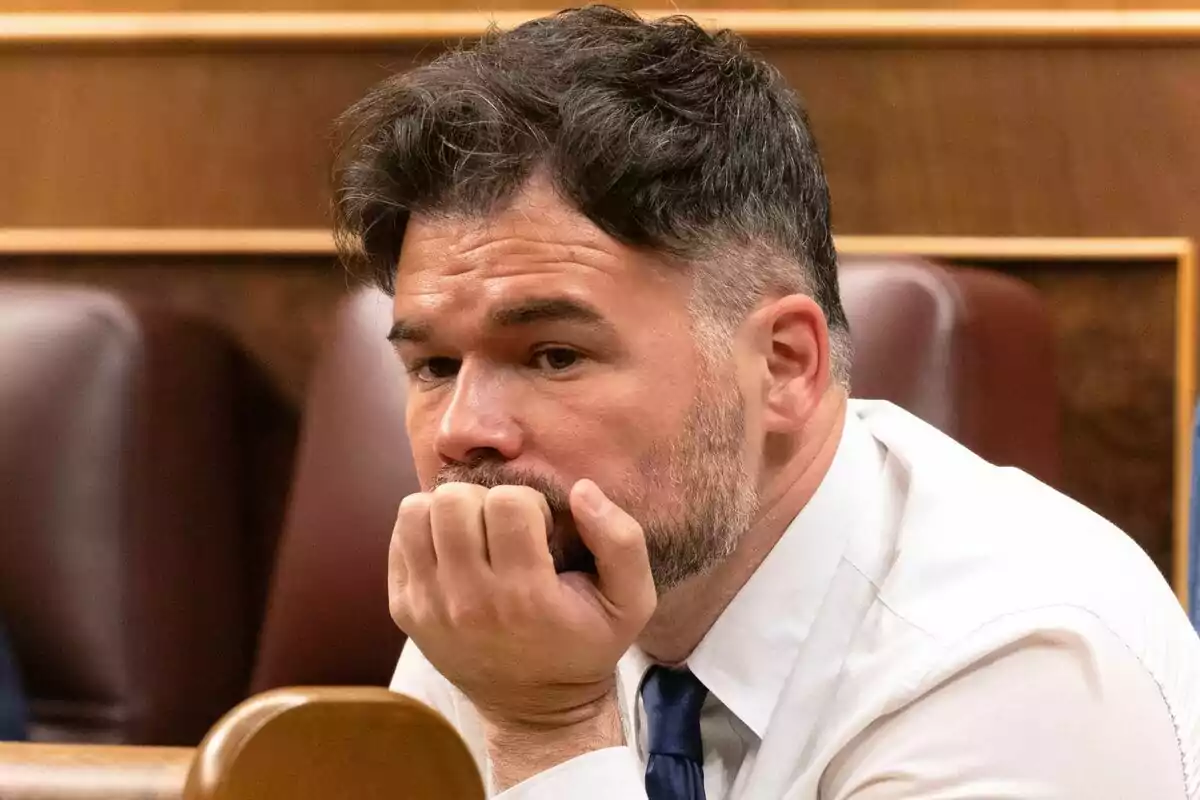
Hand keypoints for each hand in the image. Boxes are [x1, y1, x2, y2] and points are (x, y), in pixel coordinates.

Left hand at [388, 478, 656, 784]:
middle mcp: (468, 601)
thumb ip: (621, 540)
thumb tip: (582, 489)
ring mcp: (428, 606)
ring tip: (475, 535)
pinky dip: (426, 533)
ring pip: (416, 512)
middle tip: (503, 530)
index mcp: (525, 596)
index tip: (539, 532)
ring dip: (449, 513)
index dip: (529, 505)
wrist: (537, 710)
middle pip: (454, 501)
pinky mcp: (404, 610)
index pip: (508, 503)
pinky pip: (400, 538)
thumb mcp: (631, 601)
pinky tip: (455, 553)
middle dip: (485, 502)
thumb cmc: (585, 646)